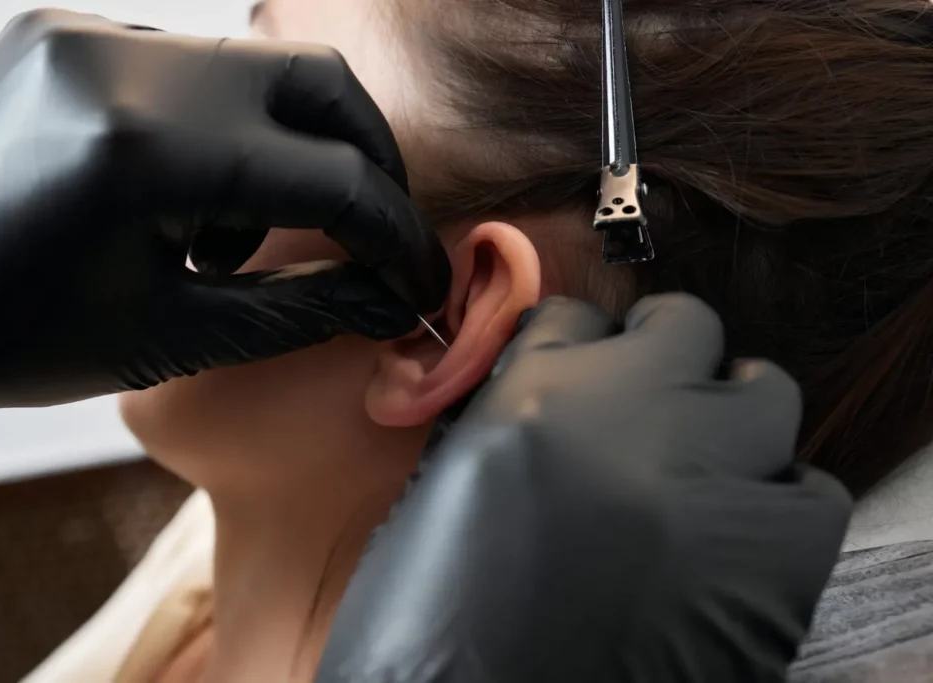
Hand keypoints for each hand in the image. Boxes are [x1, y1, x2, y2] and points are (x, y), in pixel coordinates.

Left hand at [0, 9, 447, 415]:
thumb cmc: (20, 340)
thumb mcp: (178, 339)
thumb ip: (306, 310)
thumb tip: (397, 301)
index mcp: (150, 153)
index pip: (332, 181)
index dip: (396, 239)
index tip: (422, 283)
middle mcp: (126, 63)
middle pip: (319, 85)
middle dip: (369, 166)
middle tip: (375, 233)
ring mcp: (90, 33)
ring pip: (260, 72)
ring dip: (288, 153)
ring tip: (223, 241)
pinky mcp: (67, 30)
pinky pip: (190, 66)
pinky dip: (221, 131)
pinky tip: (176, 200)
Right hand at [316, 294, 850, 682]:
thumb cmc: (435, 616)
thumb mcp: (443, 486)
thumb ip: (507, 414)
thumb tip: (560, 382)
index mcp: (532, 396)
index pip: (579, 315)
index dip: (583, 342)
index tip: (586, 365)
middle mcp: (627, 417)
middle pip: (684, 325)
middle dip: (664, 352)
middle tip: (649, 398)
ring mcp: (706, 483)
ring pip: (764, 393)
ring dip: (730, 418)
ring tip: (700, 461)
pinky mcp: (765, 563)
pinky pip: (810, 493)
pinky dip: (779, 501)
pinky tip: (736, 526)